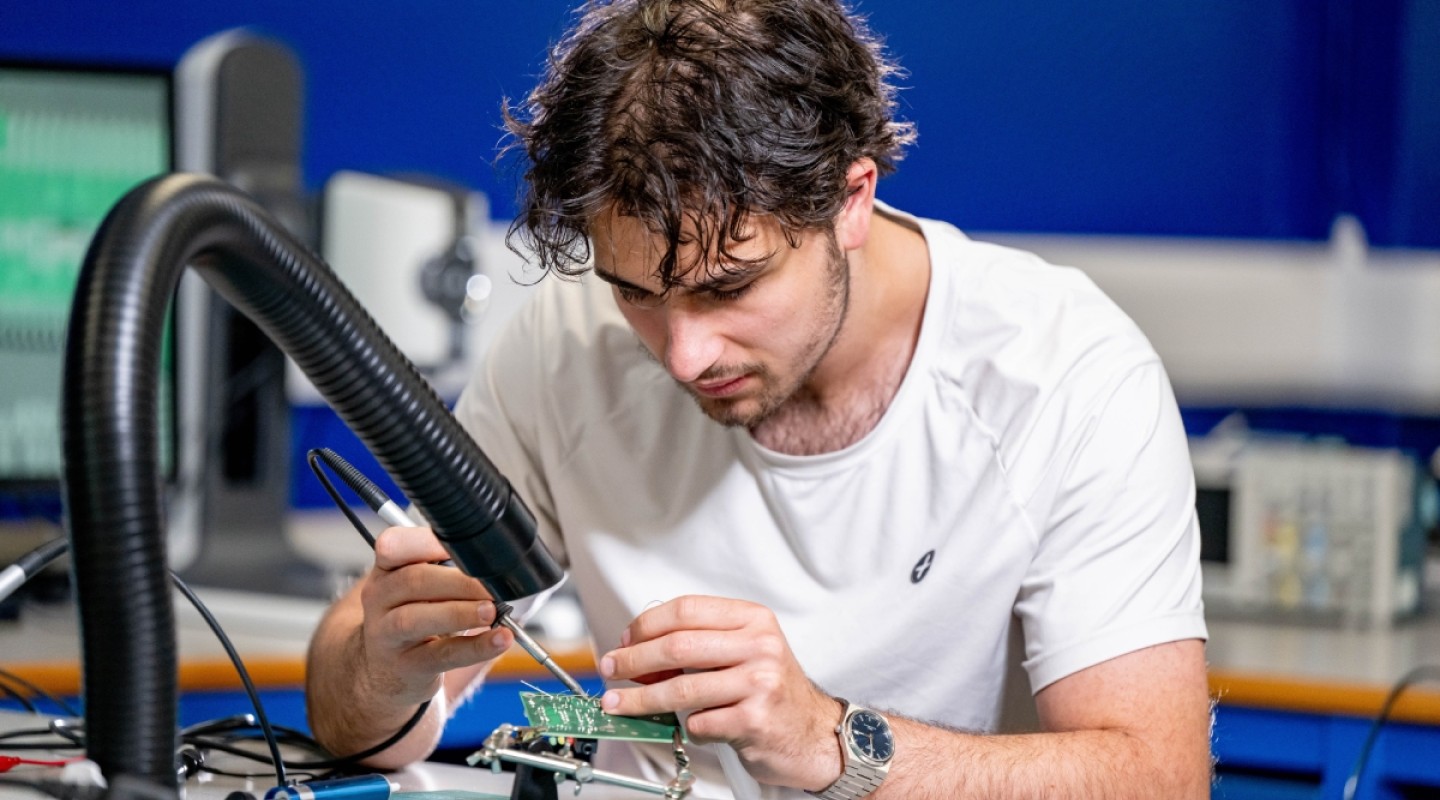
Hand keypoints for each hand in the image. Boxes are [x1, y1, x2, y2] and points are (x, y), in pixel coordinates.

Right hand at [355, 526, 513, 704]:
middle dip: (459, 581)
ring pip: (416, 619)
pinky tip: (499, 640)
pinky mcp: (406, 667)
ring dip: (460, 612)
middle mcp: (379, 599)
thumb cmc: (412, 617)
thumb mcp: (418, 588)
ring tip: (492, 612)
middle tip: (491, 586)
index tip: (464, 547)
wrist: (384, 669)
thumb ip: (446, 568)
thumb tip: (496, 564)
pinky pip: (441, 655)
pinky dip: (475, 647)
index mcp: (385, 570)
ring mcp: (387, 635)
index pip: (393, 546)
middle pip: (413, 581)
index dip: (427, 543)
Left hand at [597, 595, 842, 790]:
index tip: (624, 640)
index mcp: (753, 619)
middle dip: (633, 659)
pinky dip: (686, 727)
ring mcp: (759, 683)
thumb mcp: (744, 651)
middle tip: (611, 669)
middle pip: (678, 645)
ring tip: (619, 703)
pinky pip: (700, 723)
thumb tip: (638, 649)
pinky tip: (691, 726)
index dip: (646, 625)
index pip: (687, 609)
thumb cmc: (773, 691)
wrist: (813, 733)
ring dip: (641, 699)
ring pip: (681, 688)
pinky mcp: (754, 719)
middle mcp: (759, 646)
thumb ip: (700, 643)